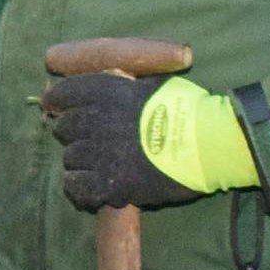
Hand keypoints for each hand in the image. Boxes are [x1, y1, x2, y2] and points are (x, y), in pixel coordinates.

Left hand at [40, 73, 255, 210]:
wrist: (212, 144)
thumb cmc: (190, 110)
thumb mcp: (154, 84)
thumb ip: (124, 86)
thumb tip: (105, 81)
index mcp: (107, 91)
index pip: (63, 93)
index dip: (58, 101)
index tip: (57, 107)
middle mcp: (97, 120)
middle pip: (64, 129)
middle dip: (74, 134)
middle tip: (92, 140)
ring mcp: (102, 154)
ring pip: (70, 159)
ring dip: (82, 162)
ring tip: (102, 164)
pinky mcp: (111, 184)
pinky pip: (77, 187)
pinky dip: (81, 188)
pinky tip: (95, 186)